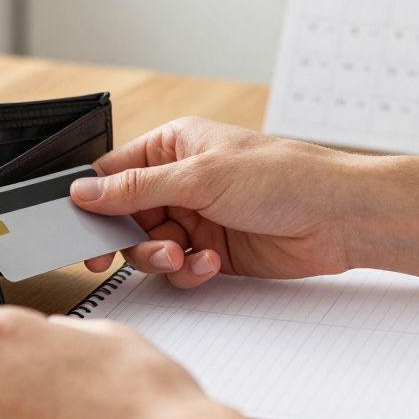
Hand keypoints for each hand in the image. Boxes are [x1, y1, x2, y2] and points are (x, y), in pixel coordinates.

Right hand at [71, 117, 359, 287]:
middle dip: (129, 238)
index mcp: (173, 147)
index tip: (78, 227)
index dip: (93, 201)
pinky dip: (189, 271)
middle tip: (121, 254)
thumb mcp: (200, 177)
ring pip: (150, 247)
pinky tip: (209, 263)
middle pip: (125, 217)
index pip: (113, 173)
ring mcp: (197, 218)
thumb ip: (136, 189)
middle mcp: (181, 181)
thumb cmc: (286, 176)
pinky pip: (180, 268)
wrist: (340, 217)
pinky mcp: (213, 252)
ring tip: (182, 256)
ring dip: (160, 257)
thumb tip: (86, 192)